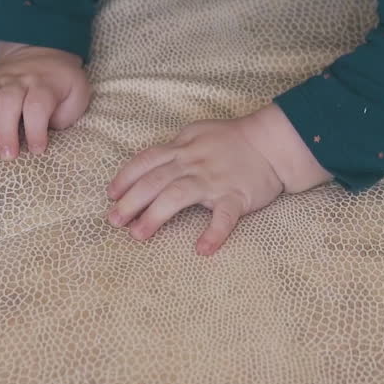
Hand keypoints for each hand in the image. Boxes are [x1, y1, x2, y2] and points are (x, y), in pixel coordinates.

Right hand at [0, 43, 90, 158]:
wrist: (42, 56)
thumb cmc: (62, 85)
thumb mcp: (77, 95)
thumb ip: (66, 115)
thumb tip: (45, 132)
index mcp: (45, 84)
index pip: (37, 105)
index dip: (36, 131)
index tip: (37, 150)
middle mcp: (19, 79)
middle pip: (6, 102)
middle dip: (5, 133)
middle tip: (8, 156)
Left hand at [106, 104, 332, 255]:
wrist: (272, 143)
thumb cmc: (233, 140)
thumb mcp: (198, 134)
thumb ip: (175, 149)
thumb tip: (149, 169)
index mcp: (183, 147)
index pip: (147, 159)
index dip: (126, 176)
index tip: (111, 194)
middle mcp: (194, 162)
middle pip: (155, 179)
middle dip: (131, 200)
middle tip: (114, 220)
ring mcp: (215, 179)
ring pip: (178, 194)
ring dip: (156, 215)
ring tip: (138, 235)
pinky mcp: (237, 195)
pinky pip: (224, 216)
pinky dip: (213, 233)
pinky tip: (201, 249)